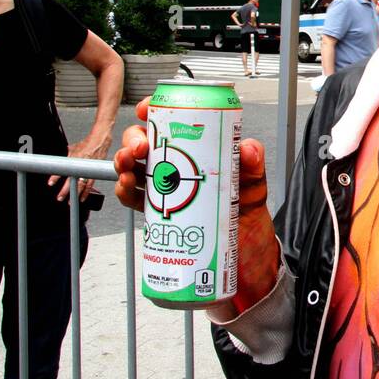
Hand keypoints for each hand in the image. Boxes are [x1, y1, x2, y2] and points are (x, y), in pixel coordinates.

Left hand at [51, 133, 111, 201]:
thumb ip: (66, 156)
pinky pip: (90, 185)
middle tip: (60, 197)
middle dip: (66, 190)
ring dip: (75, 194)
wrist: (100, 140)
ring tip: (70, 201)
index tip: (51, 183)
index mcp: (73, 158)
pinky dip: (86, 192)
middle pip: (72, 180)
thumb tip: (58, 160)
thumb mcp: (73, 148)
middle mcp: (81, 164)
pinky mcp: (95, 172)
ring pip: (81, 184)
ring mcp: (88, 169)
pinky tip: (82, 198)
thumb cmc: (87, 144)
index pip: (63, 169)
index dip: (56, 176)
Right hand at [113, 98, 280, 316]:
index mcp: (201, 156)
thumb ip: (253, 169)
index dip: (155, 112)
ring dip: (123, 163)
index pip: (173, 125)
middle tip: (141, 147)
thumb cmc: (249, 225)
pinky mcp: (160, 218)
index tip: (146, 109)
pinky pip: (134, 200)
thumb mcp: (255, 192)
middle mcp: (180, 170)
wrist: (246, 270)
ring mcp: (167, 193)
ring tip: (128, 166)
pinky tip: (126, 187)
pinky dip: (124, 191)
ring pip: (134, 170)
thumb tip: (247, 148)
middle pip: (146, 145)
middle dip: (134, 139)